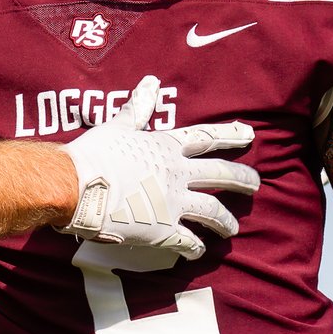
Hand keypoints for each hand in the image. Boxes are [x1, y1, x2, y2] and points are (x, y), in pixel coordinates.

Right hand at [57, 75, 259, 259]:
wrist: (75, 185)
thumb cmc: (93, 153)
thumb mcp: (117, 126)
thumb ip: (138, 108)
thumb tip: (150, 82)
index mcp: (166, 148)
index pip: (206, 138)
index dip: (230, 135)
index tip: (250, 134)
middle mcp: (177, 175)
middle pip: (221, 175)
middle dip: (243, 179)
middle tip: (256, 183)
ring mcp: (173, 204)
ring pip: (213, 212)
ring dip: (226, 221)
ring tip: (233, 227)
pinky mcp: (163, 231)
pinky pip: (188, 242)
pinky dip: (196, 248)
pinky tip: (199, 251)